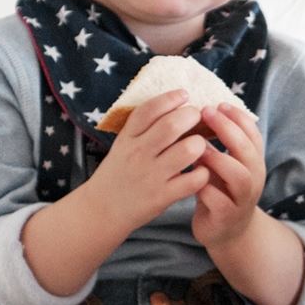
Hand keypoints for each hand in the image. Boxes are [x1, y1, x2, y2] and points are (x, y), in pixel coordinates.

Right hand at [86, 90, 208, 231]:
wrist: (100, 210)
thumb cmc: (119, 173)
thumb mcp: (123, 145)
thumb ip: (144, 128)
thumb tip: (177, 106)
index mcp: (128, 137)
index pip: (149, 110)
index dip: (170, 98)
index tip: (184, 95)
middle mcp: (139, 153)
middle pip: (172, 125)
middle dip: (191, 116)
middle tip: (197, 118)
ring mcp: (151, 175)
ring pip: (187, 150)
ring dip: (200, 144)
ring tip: (199, 146)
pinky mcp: (162, 196)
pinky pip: (193, 180)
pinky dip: (203, 173)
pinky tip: (201, 171)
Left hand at [191, 103, 266, 250]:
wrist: (225, 231)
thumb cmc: (220, 189)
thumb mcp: (223, 163)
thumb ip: (219, 143)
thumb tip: (202, 109)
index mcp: (253, 161)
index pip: (253, 133)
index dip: (238, 117)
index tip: (218, 104)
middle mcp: (254, 178)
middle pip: (248, 150)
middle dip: (228, 129)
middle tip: (206, 113)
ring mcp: (243, 198)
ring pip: (239, 175)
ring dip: (218, 159)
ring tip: (197, 148)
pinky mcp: (227, 216)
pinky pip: (220, 200)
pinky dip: (205, 188)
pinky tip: (190, 178)